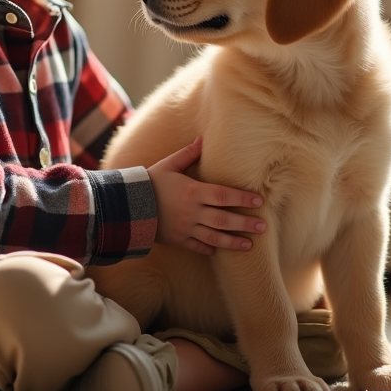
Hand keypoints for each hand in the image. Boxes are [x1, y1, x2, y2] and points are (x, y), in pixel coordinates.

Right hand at [147, 136, 265, 254]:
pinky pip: (197, 247)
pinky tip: (220, 251)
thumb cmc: (149, 182)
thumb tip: (203, 139)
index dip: (243, 198)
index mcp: (192, 192)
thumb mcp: (168, 164)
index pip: (224, 195)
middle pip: (224, 220)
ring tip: (250, 246)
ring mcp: (185, 228)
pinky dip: (210, 250)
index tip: (260, 201)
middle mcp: (192, 212)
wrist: (126, 206)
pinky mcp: (178, 240)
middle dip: (246, 224)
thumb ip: (188, 154)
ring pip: (215, 238)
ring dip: (234, 243)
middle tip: (264, 227)